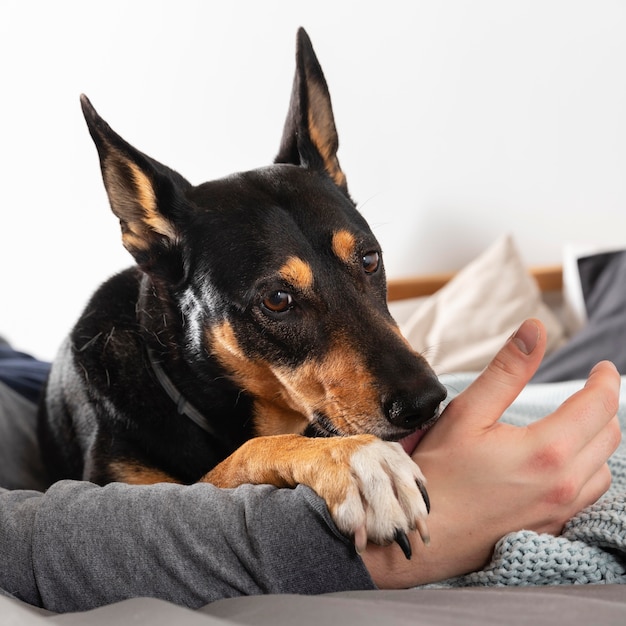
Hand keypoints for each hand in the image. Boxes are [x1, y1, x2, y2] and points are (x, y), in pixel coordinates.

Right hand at [361, 318, 621, 587]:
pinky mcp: (552, 528)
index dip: (606, 380)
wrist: (424, 534)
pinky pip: (588, 495)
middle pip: (609, 435)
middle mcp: (564, 484)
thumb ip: (507, 370)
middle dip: (602, 408)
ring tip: (573, 427)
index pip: (600, 405)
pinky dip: (585, 472)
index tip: (603, 369)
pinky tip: (559, 465)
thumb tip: (535, 329)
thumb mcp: (467, 412)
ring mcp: (560, 511)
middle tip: (587, 393)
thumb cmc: (439, 472)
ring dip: (595, 443)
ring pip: (603, 468)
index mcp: (547, 450)